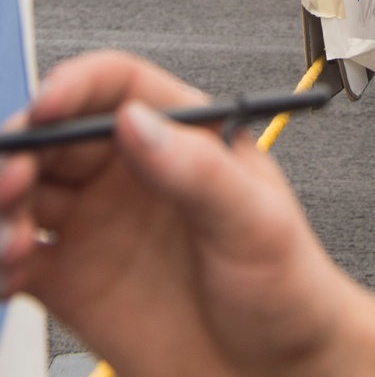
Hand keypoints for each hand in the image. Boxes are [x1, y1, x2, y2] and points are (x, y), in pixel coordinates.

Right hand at [0, 53, 350, 376]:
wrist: (276, 371)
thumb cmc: (287, 285)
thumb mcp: (256, 220)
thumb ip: (198, 170)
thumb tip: (138, 122)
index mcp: (183, 136)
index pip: (118, 87)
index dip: (76, 86)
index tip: (45, 107)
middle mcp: (133, 172)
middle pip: (56, 136)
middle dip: (23, 148)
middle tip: (13, 180)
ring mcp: (99, 225)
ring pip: (27, 193)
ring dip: (6, 206)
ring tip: (15, 239)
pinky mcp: (73, 282)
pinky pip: (18, 258)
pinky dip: (1, 260)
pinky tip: (10, 270)